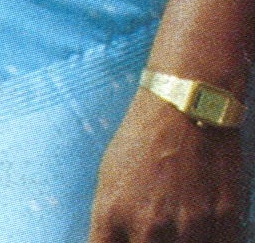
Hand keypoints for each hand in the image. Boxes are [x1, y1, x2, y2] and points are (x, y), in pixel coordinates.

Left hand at [88, 88, 245, 242]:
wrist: (186, 108)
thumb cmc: (143, 140)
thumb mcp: (111, 178)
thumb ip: (114, 221)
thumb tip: (117, 242)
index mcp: (112, 213)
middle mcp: (148, 226)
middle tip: (152, 235)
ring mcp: (189, 228)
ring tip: (179, 231)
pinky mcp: (225, 222)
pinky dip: (210, 242)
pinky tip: (204, 232)